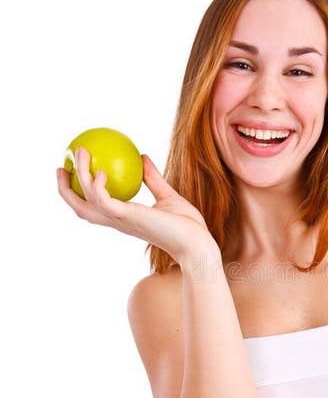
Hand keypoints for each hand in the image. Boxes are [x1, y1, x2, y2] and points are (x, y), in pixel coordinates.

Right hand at [56, 146, 219, 266]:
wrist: (196, 243)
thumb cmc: (186, 225)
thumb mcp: (167, 195)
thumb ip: (152, 179)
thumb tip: (143, 157)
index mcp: (123, 217)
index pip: (93, 207)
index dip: (78, 192)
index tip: (72, 172)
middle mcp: (117, 221)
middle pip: (80, 208)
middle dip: (65, 189)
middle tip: (61, 166)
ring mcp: (120, 220)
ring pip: (87, 201)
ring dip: (80, 177)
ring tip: (81, 154)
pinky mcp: (128, 217)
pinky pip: (104, 201)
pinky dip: (98, 186)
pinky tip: (101, 171)